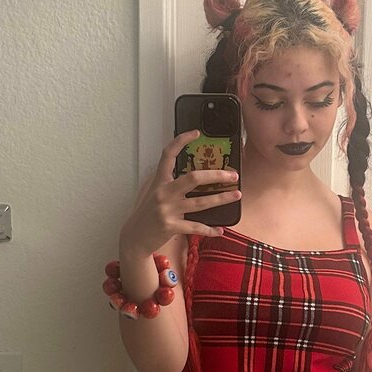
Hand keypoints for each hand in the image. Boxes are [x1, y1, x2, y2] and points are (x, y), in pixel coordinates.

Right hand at [120, 129, 239, 254]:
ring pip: (201, 202)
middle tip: (232, 175)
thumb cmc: (146, 215)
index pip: (168, 154)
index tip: (196, 133)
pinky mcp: (171, 227)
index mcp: (159, 181)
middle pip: (193, 178)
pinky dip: (210, 230)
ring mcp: (167, 210)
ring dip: (222, 198)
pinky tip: (220, 230)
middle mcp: (163, 193)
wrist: (134, 238)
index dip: (181, 140)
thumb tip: (185, 172)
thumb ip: (166, 182)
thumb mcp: (151, 193)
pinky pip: (196, 227)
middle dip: (216, 175)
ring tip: (236, 195)